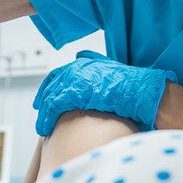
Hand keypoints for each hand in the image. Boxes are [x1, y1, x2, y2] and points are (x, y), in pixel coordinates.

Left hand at [33, 50, 176, 136]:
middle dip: (43, 99)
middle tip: (40, 114)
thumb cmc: (132, 84)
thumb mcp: (112, 66)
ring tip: (41, 126)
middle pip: (52, 84)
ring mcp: (76, 80)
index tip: (44, 99)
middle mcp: (77, 69)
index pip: (58, 75)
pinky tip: (45, 128)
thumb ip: (94, 60)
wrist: (143, 92)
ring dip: (44, 113)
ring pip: (51, 96)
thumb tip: (81, 54)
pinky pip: (54, 105)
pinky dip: (47, 117)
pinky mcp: (77, 93)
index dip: (50, 87)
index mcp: (83, 63)